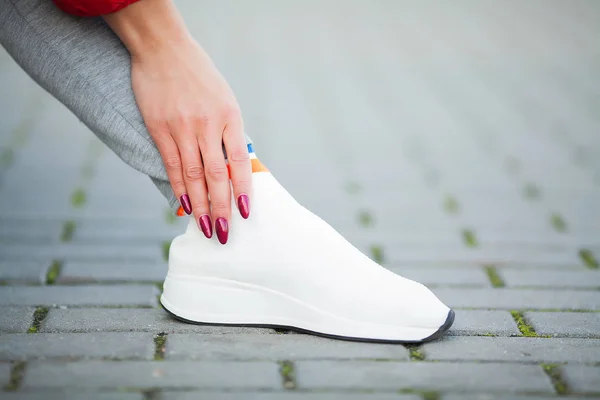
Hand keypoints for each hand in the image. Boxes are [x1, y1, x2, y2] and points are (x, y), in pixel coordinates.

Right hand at [103, 0, 250, 243]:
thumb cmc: (199, 76)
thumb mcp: (225, 99)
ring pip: (193, 175)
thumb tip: (236, 167)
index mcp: (230, 116)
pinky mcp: (160, 129)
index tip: (245, 212)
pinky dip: (179, 187)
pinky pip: (172, 165)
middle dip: (220, 208)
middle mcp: (208, 125)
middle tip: (223, 233)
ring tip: (204, 227)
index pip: (239, 162)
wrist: (163, 49)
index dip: (243, 190)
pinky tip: (184, 205)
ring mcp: (182, 128)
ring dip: (199, 206)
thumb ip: (229, 132)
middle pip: (217, 175)